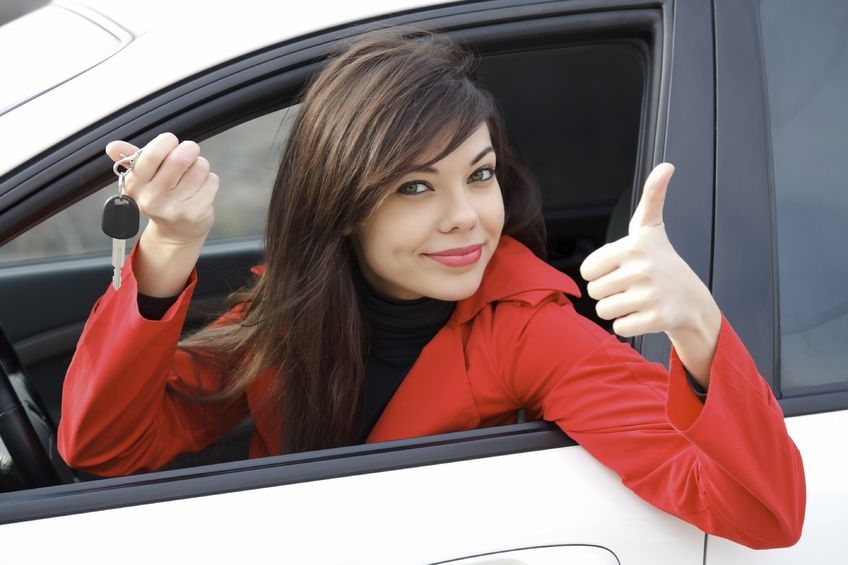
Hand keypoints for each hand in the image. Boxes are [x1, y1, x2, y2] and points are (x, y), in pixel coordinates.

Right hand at [106, 133, 219, 296]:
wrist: (175, 232)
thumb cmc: (160, 197)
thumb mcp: (141, 179)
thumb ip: (130, 159)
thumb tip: (112, 146)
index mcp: (136, 185)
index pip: (151, 154)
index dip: (166, 141)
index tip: (169, 142)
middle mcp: (153, 198)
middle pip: (180, 158)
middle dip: (189, 149)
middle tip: (188, 152)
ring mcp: (176, 208)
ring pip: (200, 167)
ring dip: (200, 165)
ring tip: (191, 175)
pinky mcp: (197, 212)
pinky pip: (212, 181)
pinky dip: (209, 180)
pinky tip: (200, 189)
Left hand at [580, 163, 720, 384]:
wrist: (691, 299)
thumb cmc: (661, 261)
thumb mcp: (651, 228)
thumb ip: (652, 197)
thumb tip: (666, 166)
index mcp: (633, 246)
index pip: (587, 271)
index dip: (600, 273)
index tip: (621, 269)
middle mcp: (642, 269)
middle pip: (593, 292)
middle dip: (608, 292)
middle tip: (631, 286)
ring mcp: (651, 295)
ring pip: (603, 311)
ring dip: (616, 310)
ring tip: (637, 300)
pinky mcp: (657, 319)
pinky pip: (619, 328)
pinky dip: (628, 325)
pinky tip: (644, 314)